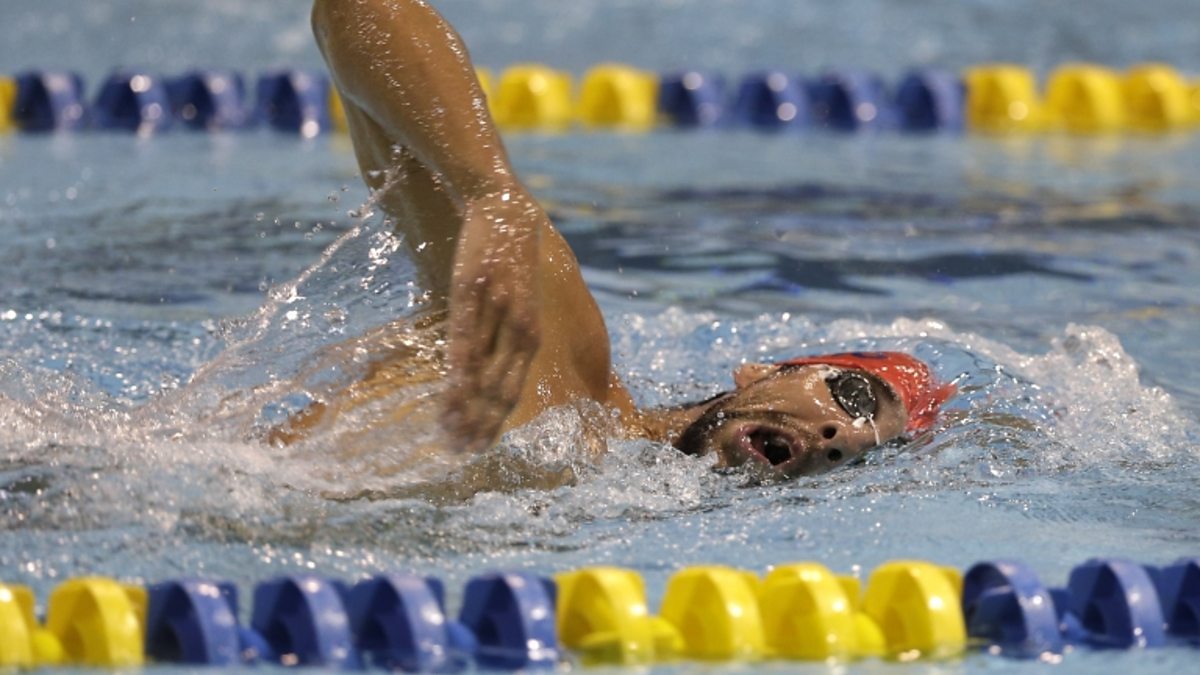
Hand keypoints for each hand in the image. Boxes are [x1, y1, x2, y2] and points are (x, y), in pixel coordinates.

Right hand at [441, 191, 543, 451]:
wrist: (503, 207)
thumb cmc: (508, 256)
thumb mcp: (518, 298)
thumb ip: (506, 333)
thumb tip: (484, 368)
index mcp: (530, 334)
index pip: (512, 390)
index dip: (495, 421)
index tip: (477, 447)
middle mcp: (520, 328)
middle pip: (499, 390)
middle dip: (480, 425)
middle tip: (460, 453)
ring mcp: (498, 312)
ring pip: (481, 372)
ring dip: (466, 408)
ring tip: (448, 435)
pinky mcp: (474, 293)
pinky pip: (464, 340)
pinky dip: (458, 372)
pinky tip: (449, 395)